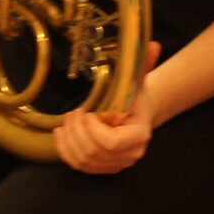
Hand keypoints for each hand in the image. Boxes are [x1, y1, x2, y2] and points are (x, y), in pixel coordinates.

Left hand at [54, 44, 163, 173]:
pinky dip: (65, 150)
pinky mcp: (102, 169)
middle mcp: (129, 155)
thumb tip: (153, 44)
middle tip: (74, 113)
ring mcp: (115, 165)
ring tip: (68, 120)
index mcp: (139, 135)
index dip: (92, 130)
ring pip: (83, 160)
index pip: (111, 143)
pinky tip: (61, 133)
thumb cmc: (136, 96)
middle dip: (77, 131)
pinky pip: (78, 166)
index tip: (87, 112)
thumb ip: (143, 64)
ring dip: (69, 139)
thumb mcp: (139, 80)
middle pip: (93, 152)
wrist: (138, 114)